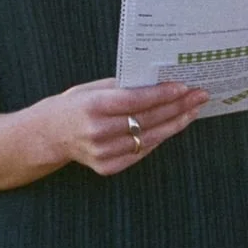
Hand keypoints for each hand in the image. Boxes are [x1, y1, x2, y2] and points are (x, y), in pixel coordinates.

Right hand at [42, 79, 208, 176]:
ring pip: (149, 138)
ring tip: (193, 111)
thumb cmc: (74, 105)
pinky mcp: (107, 167)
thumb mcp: (92, 88)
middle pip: (147, 119)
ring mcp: (103, 153)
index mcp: (93, 107)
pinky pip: (140, 152)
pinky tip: (173, 126)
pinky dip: (158, 138)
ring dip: (175, 124)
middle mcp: (98, 132)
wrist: (49, 136)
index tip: (184, 87)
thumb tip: (157, 81)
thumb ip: (122, 86)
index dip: (162, 94)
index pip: (135, 100)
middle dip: (177, 107)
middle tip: (199, 96)